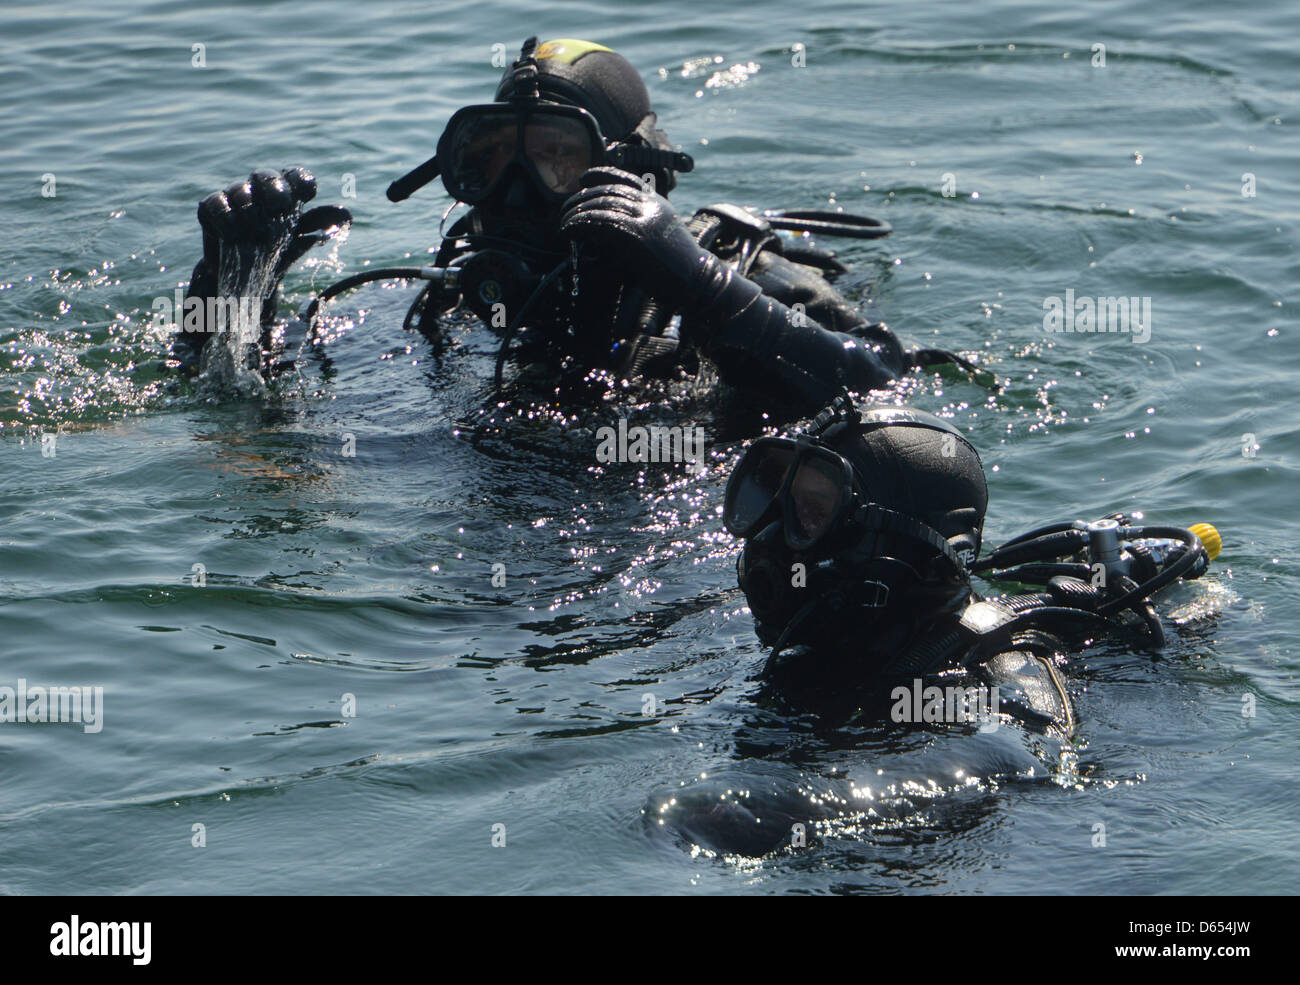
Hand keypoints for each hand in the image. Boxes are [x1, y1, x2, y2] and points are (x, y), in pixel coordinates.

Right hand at [196, 167, 350, 295]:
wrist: (244, 272)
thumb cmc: (276, 248)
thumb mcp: (301, 237)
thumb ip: (322, 223)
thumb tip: (346, 214)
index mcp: (286, 191)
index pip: (296, 177)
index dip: (302, 182)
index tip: (307, 196)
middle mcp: (258, 188)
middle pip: (265, 176)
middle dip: (274, 190)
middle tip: (280, 209)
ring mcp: (233, 196)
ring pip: (240, 191)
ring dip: (250, 212)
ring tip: (256, 235)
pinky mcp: (210, 208)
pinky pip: (215, 204)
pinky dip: (226, 219)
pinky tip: (234, 236)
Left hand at [559, 167, 714, 305]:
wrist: (699, 281)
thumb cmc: (679, 269)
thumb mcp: (662, 238)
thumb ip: (641, 228)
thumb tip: (609, 233)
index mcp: (658, 204)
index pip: (627, 179)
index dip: (602, 175)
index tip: (584, 179)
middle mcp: (651, 206)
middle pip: (609, 190)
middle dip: (582, 198)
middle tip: (564, 210)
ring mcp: (645, 218)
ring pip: (602, 205)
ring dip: (577, 213)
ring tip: (563, 224)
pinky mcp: (637, 235)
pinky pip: (601, 222)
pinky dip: (581, 225)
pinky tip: (570, 231)